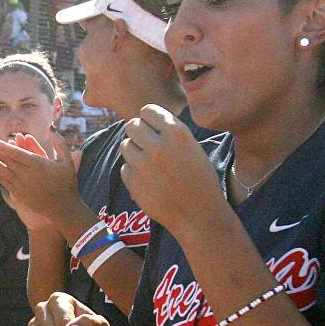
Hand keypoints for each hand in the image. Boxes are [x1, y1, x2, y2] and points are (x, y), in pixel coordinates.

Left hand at [0, 132, 78, 230]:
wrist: (63, 208)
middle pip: (3, 159)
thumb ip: (60, 143)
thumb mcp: (68, 161)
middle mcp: (26, 174)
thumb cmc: (67, 183)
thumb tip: (51, 127)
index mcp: (37, 164)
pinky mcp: (17, 193)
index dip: (1, 146)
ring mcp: (20, 184)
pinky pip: (1, 179)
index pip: (15, 153)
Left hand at [120, 105, 222, 234]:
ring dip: (134, 151)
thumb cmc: (200, 179)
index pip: (147, 110)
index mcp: (176, 132)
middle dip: (139, 133)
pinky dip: (133, 172)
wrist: (198, 215)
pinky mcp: (133, 182)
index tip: (154, 128)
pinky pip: (124, 167)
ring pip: (125, 145)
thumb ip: (169, 132)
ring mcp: (143, 165)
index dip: (149, 119)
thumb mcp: (191, 147)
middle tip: (148, 145)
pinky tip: (148, 180)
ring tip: (149, 163)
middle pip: (132, 125)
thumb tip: (143, 120)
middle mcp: (158, 145)